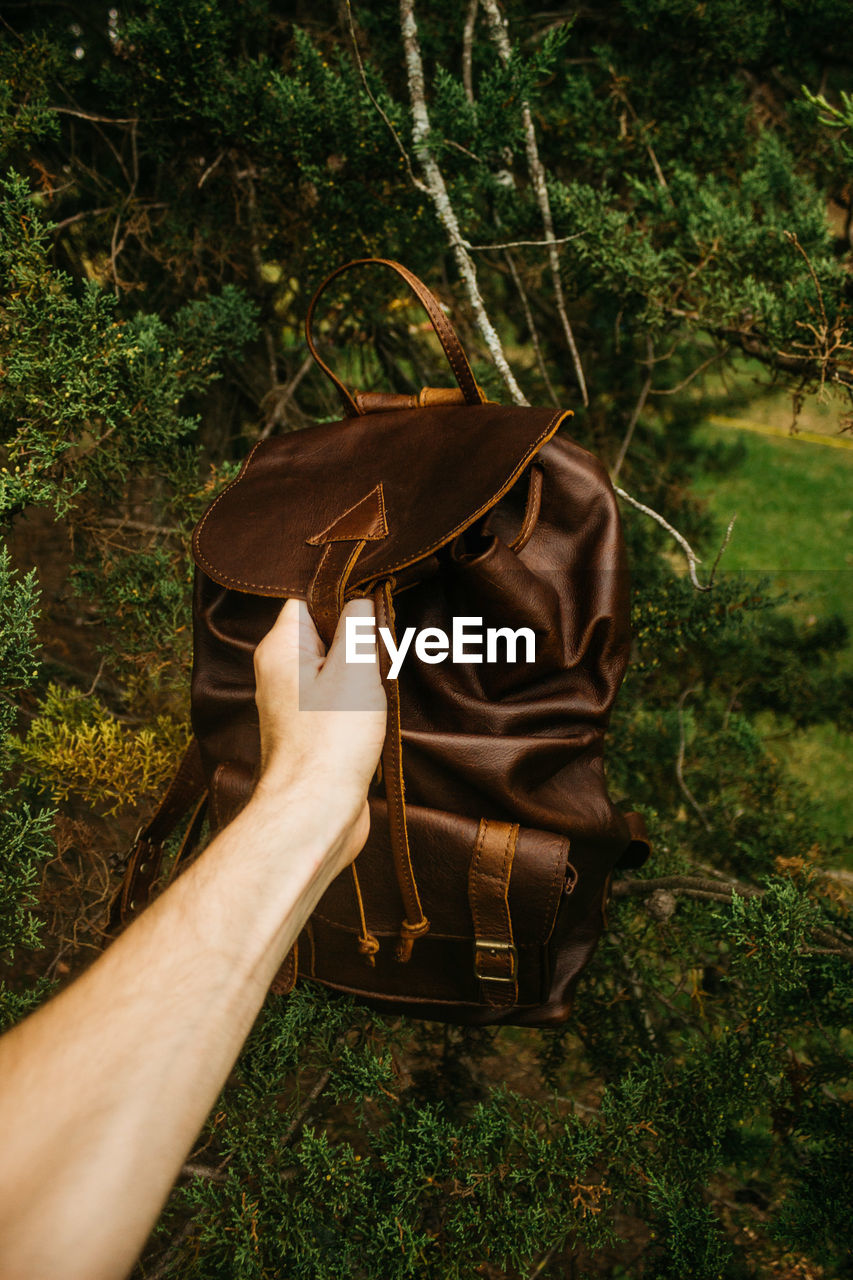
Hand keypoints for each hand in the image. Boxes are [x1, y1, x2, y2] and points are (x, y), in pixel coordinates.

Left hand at [252, 598, 386, 872]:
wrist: (315, 813)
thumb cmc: (331, 742)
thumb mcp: (354, 668)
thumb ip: (358, 626)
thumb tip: (361, 601)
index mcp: (280, 649)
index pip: (307, 598)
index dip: (343, 594)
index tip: (376, 598)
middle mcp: (280, 673)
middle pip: (324, 632)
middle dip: (358, 635)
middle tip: (384, 644)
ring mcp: (294, 705)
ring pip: (334, 667)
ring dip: (362, 671)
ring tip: (381, 678)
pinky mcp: (311, 732)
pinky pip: (337, 699)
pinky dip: (359, 699)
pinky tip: (377, 708)